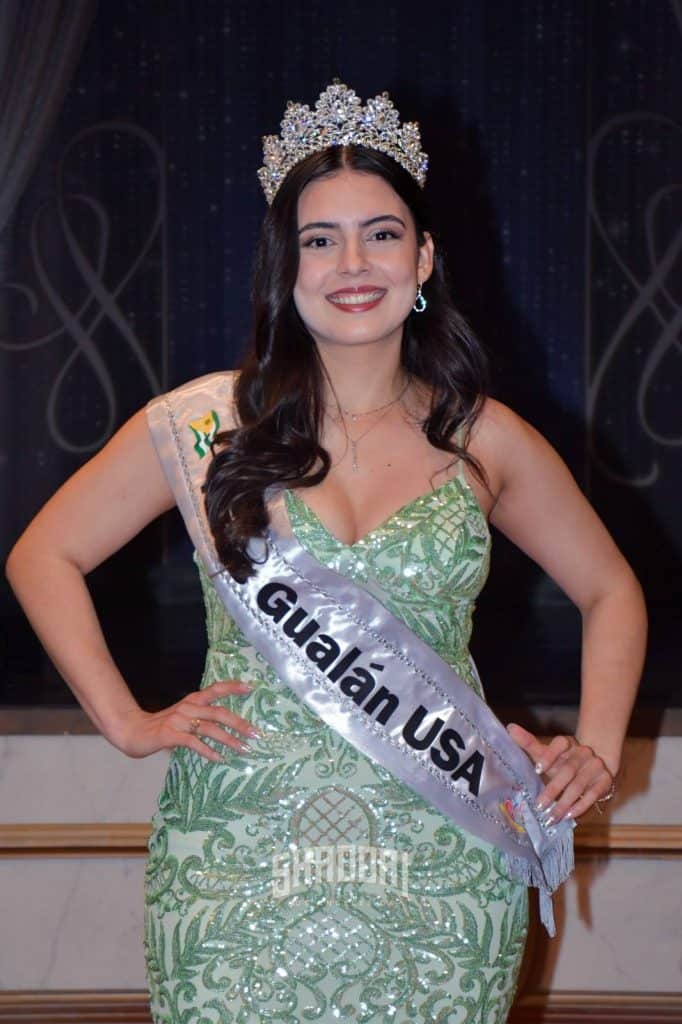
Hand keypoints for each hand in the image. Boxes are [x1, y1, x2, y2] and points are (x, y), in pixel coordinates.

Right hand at [116, 679, 260, 762]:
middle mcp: (188, 707)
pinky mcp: (171, 735)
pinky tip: (219, 759)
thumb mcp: (182, 717)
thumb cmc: (160, 726)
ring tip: (243, 749)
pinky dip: (208, 751)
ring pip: (210, 728)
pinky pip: (194, 743)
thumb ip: (200, 719)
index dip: (233, 687)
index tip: (251, 687)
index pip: (215, 689)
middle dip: (240, 723)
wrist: (132, 731)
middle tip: (256, 734)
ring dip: (229, 740)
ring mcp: (179, 720)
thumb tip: (224, 728)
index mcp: (192, 700)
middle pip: (219, 712)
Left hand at [506, 723, 614, 822]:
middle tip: (539, 805)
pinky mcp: (605, 780)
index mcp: (567, 743)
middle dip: (553, 789)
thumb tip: (510, 728)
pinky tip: (569, 815)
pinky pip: (593, 794)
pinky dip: (580, 806)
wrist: (595, 764)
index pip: (560, 743)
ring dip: (564, 803)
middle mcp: (583, 752)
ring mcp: (595, 766)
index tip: (537, 769)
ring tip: (551, 816)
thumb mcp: (546, 753)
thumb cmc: (563, 761)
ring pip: (579, 785)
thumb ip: (529, 743)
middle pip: (568, 770)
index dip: (549, 755)